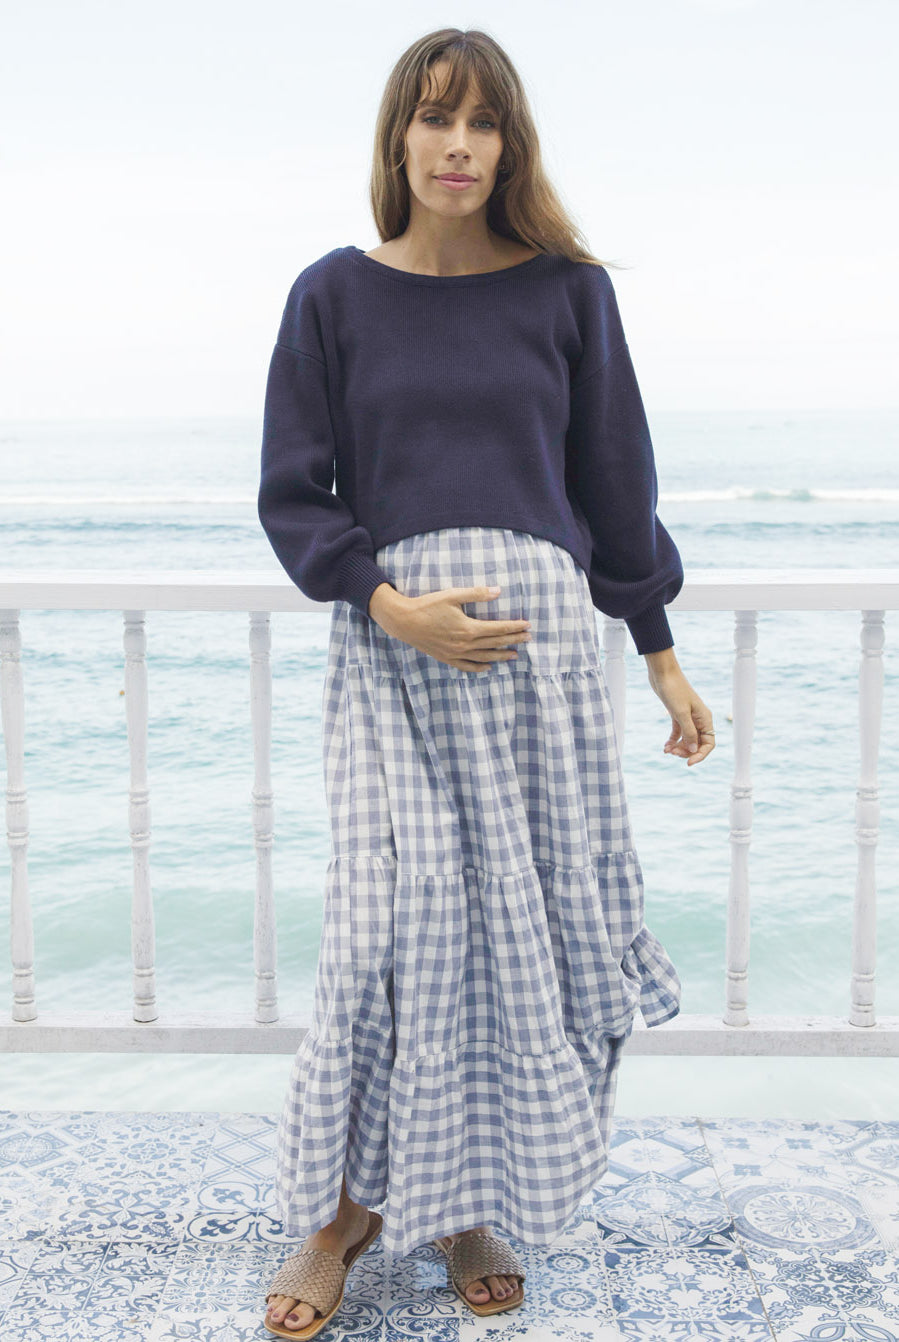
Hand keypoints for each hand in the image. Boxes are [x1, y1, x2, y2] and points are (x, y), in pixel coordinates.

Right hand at [368, 583, 531, 672]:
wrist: (403, 621)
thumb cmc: (427, 605)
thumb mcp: (452, 595)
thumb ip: (477, 593)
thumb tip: (498, 591)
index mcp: (469, 628)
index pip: (498, 628)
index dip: (514, 627)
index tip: (527, 625)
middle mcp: (465, 644)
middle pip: (495, 643)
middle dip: (513, 640)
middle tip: (528, 638)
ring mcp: (456, 653)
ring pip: (484, 657)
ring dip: (501, 656)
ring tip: (514, 655)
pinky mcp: (447, 658)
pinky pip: (467, 666)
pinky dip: (480, 667)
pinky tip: (488, 667)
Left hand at [644, 650, 715, 766]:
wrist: (662, 672)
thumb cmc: (673, 689)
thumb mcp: (680, 713)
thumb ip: (689, 732)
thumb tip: (694, 750)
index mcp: (705, 718)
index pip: (709, 743)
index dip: (700, 755)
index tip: (688, 763)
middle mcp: (699, 719)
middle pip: (697, 743)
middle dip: (687, 751)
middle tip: (672, 753)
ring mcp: (688, 717)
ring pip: (687, 739)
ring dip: (679, 747)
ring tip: (667, 750)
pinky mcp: (677, 715)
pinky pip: (679, 733)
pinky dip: (673, 741)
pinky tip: (665, 747)